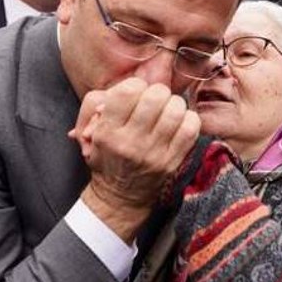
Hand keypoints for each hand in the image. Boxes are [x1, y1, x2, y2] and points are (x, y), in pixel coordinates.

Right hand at [69, 78, 200, 240]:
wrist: (121, 196)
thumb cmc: (107, 156)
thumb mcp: (89, 130)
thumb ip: (97, 102)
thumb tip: (124, 89)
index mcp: (107, 132)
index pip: (129, 90)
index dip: (135, 85)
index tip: (134, 95)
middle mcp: (131, 142)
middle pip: (156, 96)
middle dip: (156, 93)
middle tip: (152, 102)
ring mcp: (155, 153)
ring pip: (176, 109)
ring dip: (173, 104)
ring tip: (166, 112)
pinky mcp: (173, 161)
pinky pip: (192, 127)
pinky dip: (187, 119)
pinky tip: (177, 124)